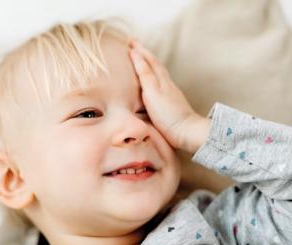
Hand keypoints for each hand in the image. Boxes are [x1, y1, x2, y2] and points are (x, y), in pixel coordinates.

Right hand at [128, 39, 210, 153]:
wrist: (185, 131)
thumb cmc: (167, 114)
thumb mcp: (152, 92)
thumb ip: (145, 74)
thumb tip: (136, 55)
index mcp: (161, 79)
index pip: (149, 60)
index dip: (139, 51)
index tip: (129, 42)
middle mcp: (167, 83)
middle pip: (155, 64)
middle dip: (144, 54)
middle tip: (134, 46)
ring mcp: (170, 92)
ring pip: (158, 73)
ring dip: (149, 64)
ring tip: (141, 60)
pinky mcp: (171, 103)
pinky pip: (160, 83)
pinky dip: (154, 77)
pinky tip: (152, 82)